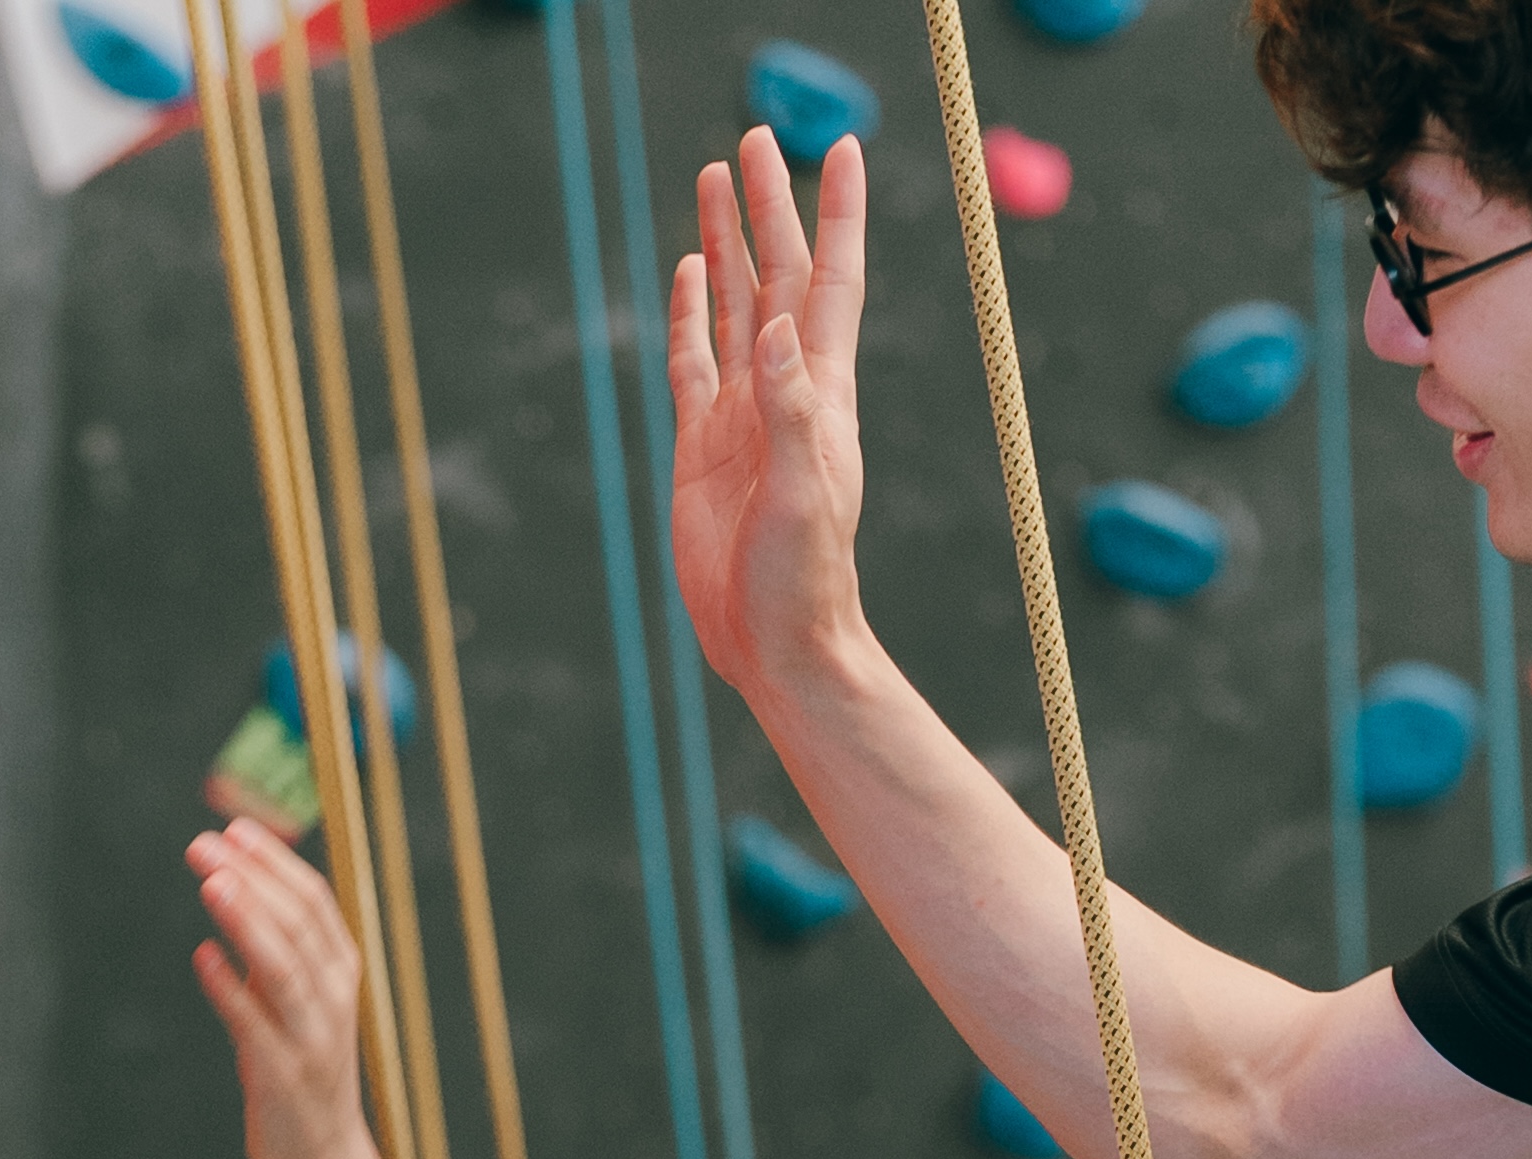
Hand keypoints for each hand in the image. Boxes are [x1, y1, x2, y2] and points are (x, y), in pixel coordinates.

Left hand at [186, 819, 373, 1158]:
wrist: (322, 1156)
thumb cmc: (302, 1065)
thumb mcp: (301, 999)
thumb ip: (277, 946)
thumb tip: (240, 880)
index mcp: (342, 972)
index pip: (314, 901)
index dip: (274, 862)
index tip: (234, 829)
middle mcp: (334, 999)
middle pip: (297, 924)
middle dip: (251, 879)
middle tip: (204, 846)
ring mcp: (311, 1038)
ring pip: (282, 967)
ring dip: (246, 920)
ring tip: (210, 883)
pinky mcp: (281, 1075)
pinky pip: (253, 1024)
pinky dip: (229, 988)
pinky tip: (202, 956)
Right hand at [668, 128, 873, 704]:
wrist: (777, 646)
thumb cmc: (804, 582)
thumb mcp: (804, 495)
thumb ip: (792, 412)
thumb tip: (781, 329)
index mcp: (821, 394)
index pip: (831, 282)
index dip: (837, 215)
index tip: (839, 148)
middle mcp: (786, 392)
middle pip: (778, 276)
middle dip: (768, 207)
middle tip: (754, 138)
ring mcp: (743, 416)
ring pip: (735, 307)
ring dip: (728, 244)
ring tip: (714, 182)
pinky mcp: (704, 447)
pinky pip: (696, 362)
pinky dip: (693, 314)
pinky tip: (693, 274)